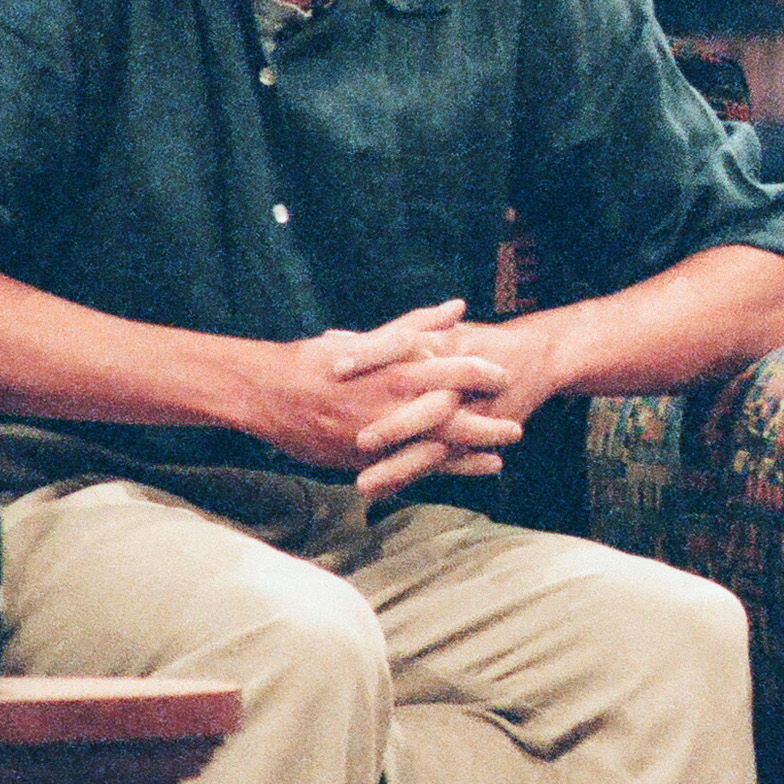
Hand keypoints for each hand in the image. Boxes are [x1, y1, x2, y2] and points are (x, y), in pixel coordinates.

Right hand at [263, 300, 527, 498]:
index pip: (455, 372)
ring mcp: (378, 438)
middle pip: (453, 420)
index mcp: (397, 371)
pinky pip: (403, 470)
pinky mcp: (361, 460)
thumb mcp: (371, 339)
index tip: (506, 376)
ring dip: (467, 458)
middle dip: (487, 427)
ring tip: (497, 463)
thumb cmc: (319, 360)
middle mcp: (393, 406)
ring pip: (433, 451)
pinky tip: (448, 478)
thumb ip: (417, 324)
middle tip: (517, 430)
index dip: (484, 375)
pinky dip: (429, 473)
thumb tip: (457, 306)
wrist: (267, 394)